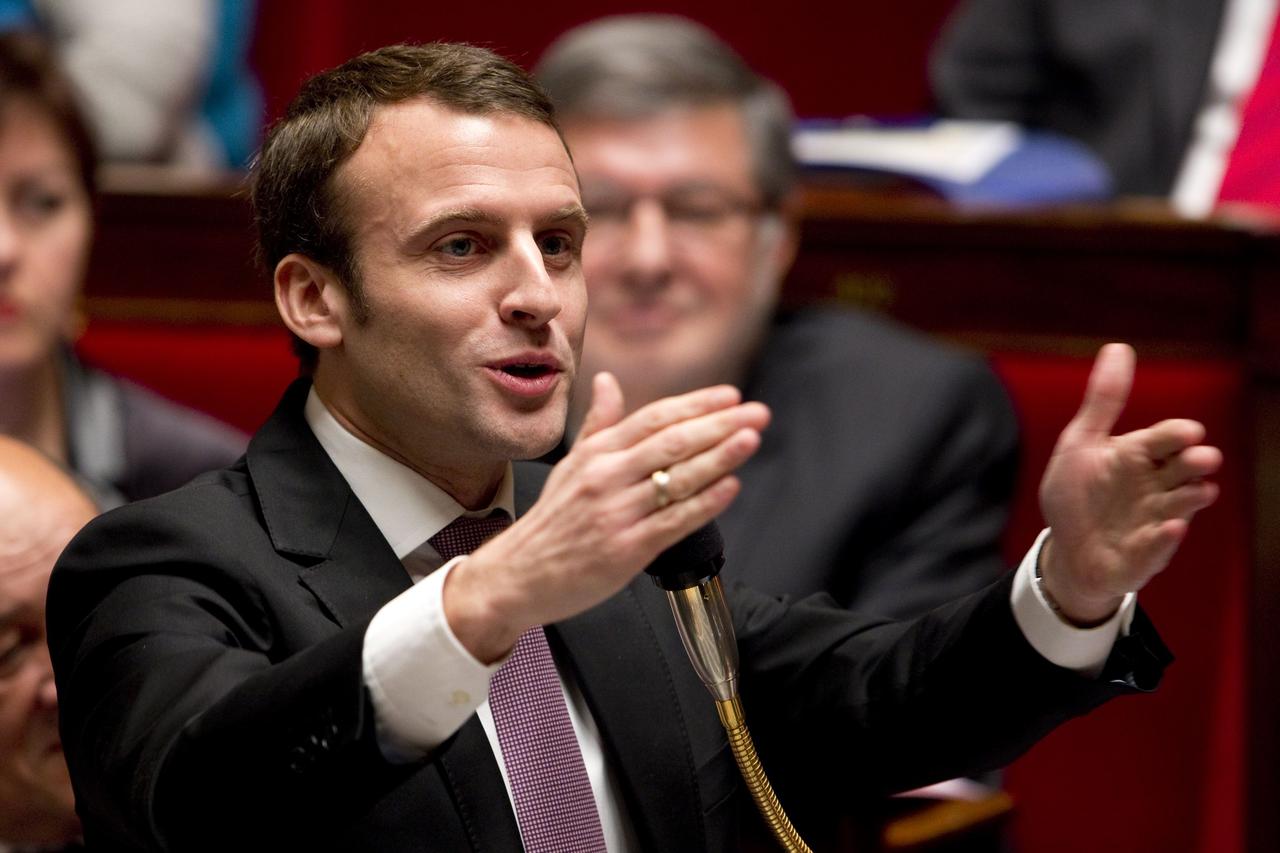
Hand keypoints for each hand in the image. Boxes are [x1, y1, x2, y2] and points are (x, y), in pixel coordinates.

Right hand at [445, 372, 769, 660]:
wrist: (518, 576)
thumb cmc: (551, 524)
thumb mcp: (570, 465)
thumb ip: (598, 424)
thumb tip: (608, 382)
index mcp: (595, 454)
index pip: (654, 418)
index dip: (695, 404)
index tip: (730, 396)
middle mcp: (606, 477)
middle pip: (672, 442)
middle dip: (720, 425)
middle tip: (757, 413)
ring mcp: (616, 513)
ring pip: (677, 478)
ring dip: (719, 457)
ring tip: (750, 440)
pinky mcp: (626, 549)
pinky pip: (673, 521)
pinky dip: (705, 503)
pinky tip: (729, 488)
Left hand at [1038, 344, 1221, 623]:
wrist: (1068, 550)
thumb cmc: (1079, 493)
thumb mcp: (1081, 443)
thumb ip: (1103, 401)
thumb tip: (1118, 347)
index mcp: (1138, 457)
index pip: (1164, 440)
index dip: (1176, 436)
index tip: (1188, 432)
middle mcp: (1155, 487)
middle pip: (1182, 471)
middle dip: (1194, 465)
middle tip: (1203, 457)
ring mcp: (1154, 521)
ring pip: (1181, 506)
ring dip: (1190, 498)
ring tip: (1199, 491)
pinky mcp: (1146, 553)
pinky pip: (1158, 547)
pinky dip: (1163, 539)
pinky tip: (1170, 528)